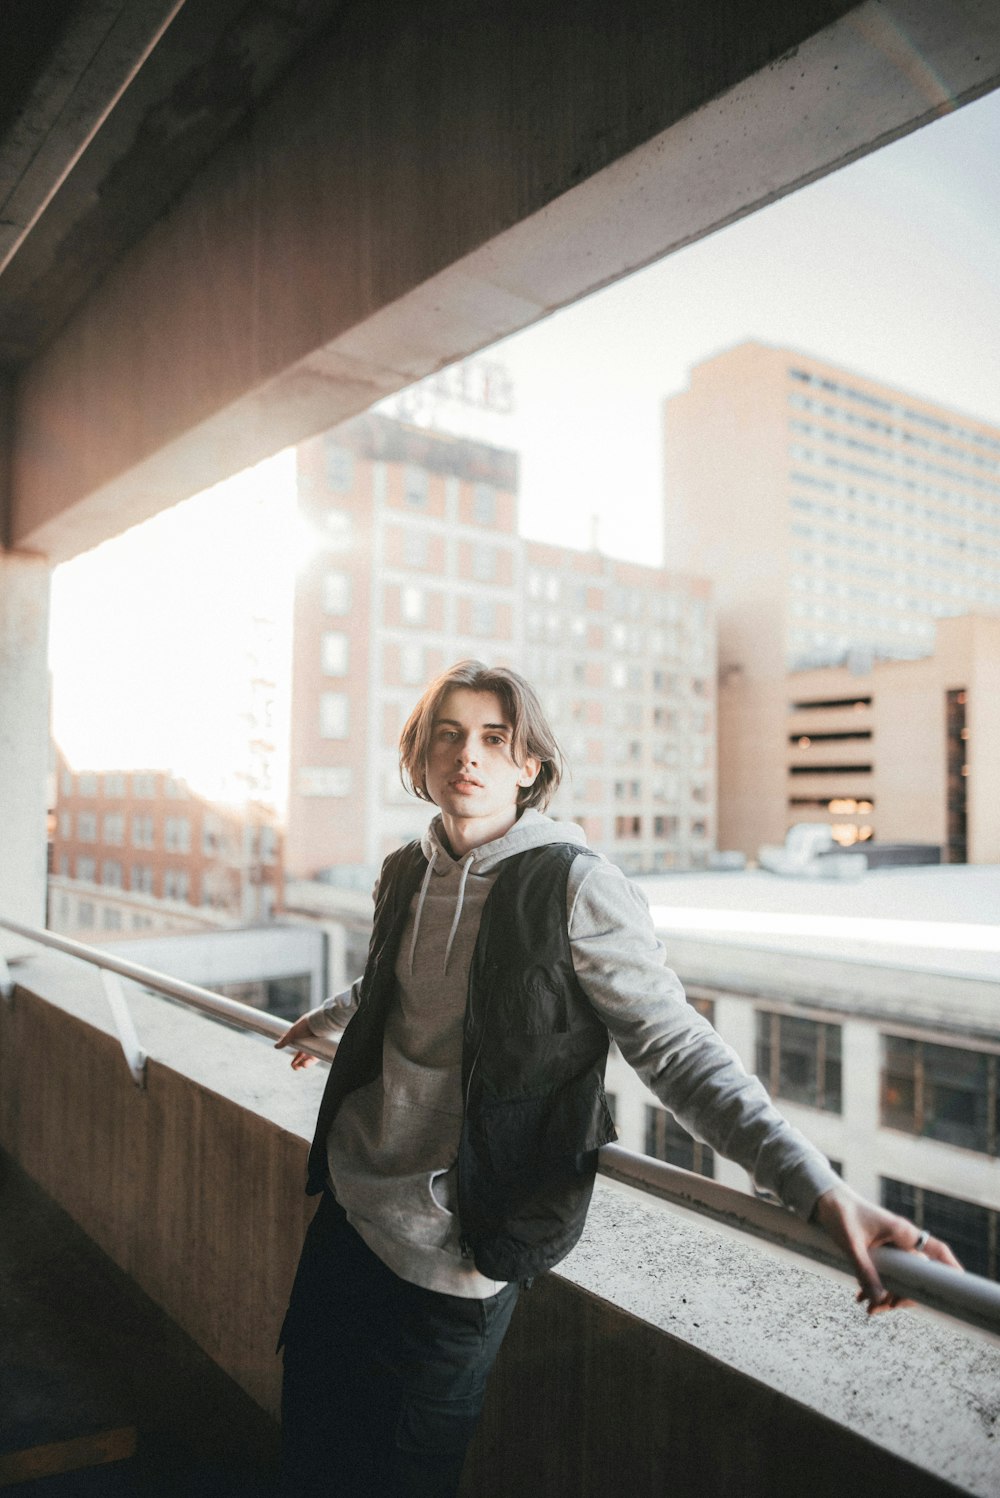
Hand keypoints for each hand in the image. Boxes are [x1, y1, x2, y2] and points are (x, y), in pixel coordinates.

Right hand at [274, 1014, 319, 1069]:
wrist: (317, 1022)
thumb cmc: (305, 1025)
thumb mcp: (292, 1033)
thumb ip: (284, 1040)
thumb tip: (276, 1046)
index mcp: (302, 1041)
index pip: (299, 1052)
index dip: (296, 1059)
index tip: (292, 1064)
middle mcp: (309, 1044)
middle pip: (305, 1057)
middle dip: (299, 1064)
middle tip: (295, 1068)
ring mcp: (315, 1046)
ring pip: (310, 1059)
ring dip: (305, 1064)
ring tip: (301, 1066)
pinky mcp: (321, 1048)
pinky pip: (316, 1058)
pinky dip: (310, 1062)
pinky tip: (305, 1064)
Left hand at [812, 1182, 962, 1313]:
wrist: (825, 1199)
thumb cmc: (840, 1213)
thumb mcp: (851, 1244)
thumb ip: (864, 1270)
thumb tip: (877, 1299)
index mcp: (903, 1232)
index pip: (937, 1251)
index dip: (950, 1269)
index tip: (956, 1289)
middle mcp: (902, 1239)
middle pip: (918, 1274)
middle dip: (904, 1295)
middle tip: (883, 1308)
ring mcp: (891, 1245)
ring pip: (901, 1276)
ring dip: (888, 1295)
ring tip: (869, 1308)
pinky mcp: (880, 1249)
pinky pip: (887, 1273)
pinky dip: (877, 1287)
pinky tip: (861, 1297)